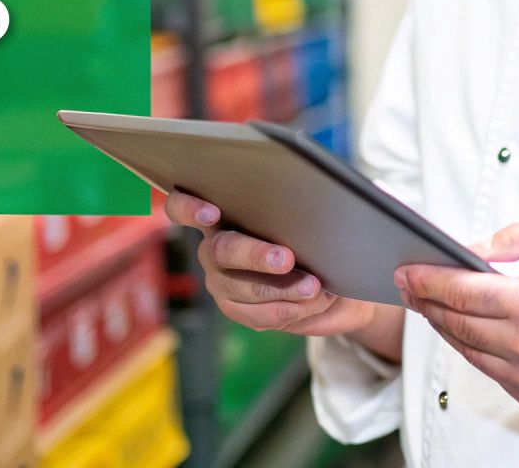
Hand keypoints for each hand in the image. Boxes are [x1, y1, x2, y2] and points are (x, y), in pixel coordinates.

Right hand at [165, 191, 384, 339]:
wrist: (336, 281)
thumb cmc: (318, 236)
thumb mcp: (311, 216)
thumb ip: (301, 207)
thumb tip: (320, 201)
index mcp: (223, 213)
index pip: (182, 207)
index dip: (189, 208)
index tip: (212, 212)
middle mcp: (214, 248)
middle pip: (221, 250)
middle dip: (255, 255)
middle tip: (287, 258)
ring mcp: (222, 282)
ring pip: (241, 289)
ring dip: (281, 289)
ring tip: (314, 287)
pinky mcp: (237, 310)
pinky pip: (256, 316)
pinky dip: (287, 309)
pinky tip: (310, 303)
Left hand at [397, 222, 518, 412]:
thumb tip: (477, 248)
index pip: (467, 291)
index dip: (431, 279)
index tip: (409, 270)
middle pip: (459, 322)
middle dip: (427, 300)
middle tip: (408, 283)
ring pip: (467, 348)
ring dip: (442, 325)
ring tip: (427, 303)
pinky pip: (487, 369)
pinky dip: (469, 347)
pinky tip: (460, 327)